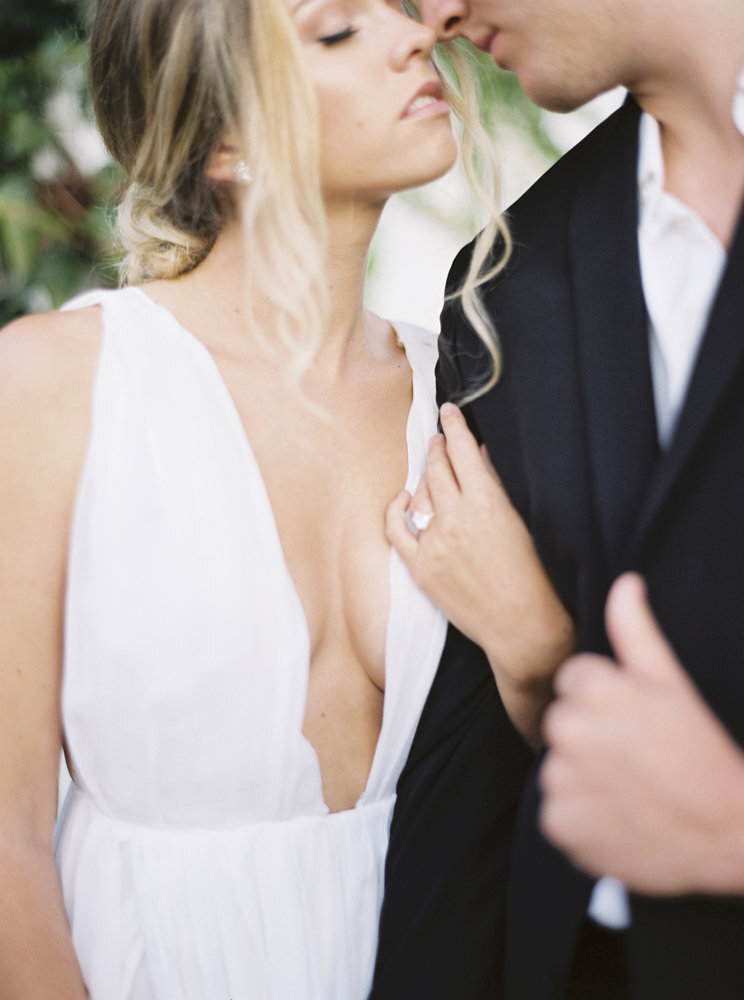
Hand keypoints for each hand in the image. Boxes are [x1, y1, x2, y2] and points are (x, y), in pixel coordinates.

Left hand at [386, 402, 573, 745]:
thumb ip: (498, 487)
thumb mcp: (524, 521)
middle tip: (439, 437)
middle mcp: (456, 518)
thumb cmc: (536, 576)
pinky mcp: (421, 569)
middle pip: (438, 468)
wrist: (523, 628)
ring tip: (430, 464)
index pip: (463, 451)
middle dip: (438, 447)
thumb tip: (479, 457)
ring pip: (420, 494)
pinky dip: (397, 509)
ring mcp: (434, 544)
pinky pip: (397, 530)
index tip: (449, 411)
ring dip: (424, 474)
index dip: (454, 426)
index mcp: (487, 503)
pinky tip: (402, 498)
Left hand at [540, 572, 743, 894]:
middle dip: (589, 734)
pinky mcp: (558, 823)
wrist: (724, 831)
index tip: (633, 722)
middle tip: (635, 756)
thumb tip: (625, 583)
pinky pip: (556, 812)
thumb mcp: (671, 683)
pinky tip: (617, 817)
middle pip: (561, 721)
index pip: (572, 680)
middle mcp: (568, 730)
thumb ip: (636, 630)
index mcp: (592, 690)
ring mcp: (561, 779)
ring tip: (630, 788)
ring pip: (557, 767)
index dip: (605, 699)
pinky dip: (580, 817)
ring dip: (583, 777)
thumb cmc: (700, 752)